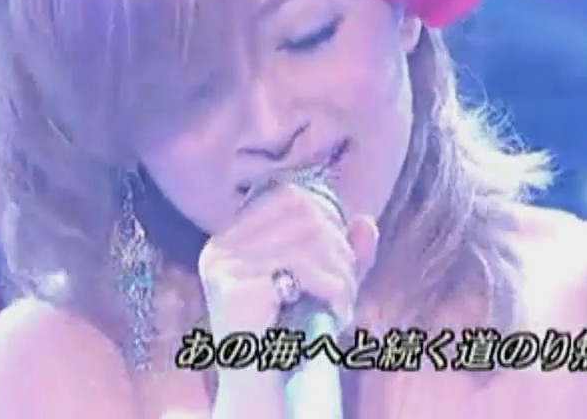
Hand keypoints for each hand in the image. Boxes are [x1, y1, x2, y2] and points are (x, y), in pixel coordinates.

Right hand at [198, 183, 377, 341]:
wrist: (259, 392)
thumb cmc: (288, 339)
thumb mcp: (319, 286)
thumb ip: (342, 253)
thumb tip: (366, 221)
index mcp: (231, 238)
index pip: (288, 196)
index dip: (326, 216)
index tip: (341, 254)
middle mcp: (220, 248)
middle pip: (302, 214)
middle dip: (340, 249)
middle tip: (348, 288)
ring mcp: (223, 268)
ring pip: (308, 241)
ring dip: (342, 274)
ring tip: (344, 305)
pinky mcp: (234, 292)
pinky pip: (302, 271)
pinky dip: (332, 291)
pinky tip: (335, 316)